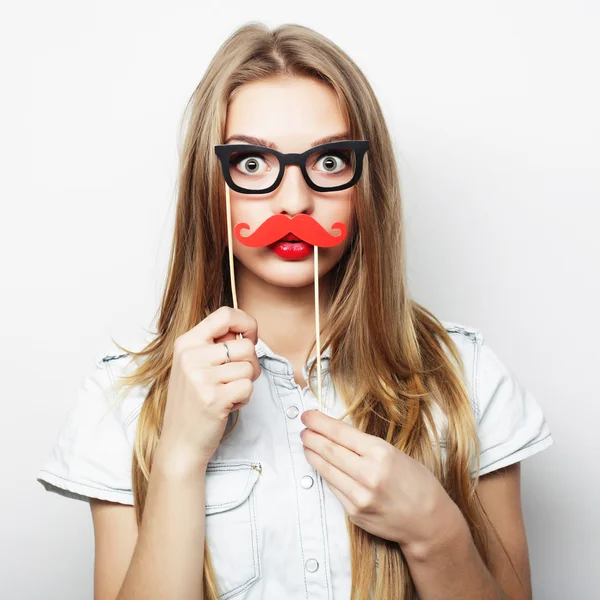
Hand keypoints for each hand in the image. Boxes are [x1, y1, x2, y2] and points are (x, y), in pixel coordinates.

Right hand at [158, 306, 261, 469]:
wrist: (179, 442)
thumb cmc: (193, 402)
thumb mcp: (194, 365)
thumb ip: (216, 345)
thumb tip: (246, 332)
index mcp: (186, 342)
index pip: (225, 314)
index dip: (247, 323)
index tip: (250, 338)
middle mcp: (191, 356)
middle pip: (245, 346)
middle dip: (251, 364)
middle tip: (237, 378)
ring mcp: (200, 378)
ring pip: (250, 368)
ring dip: (246, 383)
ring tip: (228, 393)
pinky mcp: (213, 399)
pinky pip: (248, 387)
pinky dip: (244, 399)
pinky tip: (227, 405)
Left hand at [300, 409, 463, 555]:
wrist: (429, 522)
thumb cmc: (417, 483)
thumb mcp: (395, 454)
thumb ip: (366, 446)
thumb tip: (337, 434)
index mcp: (381, 454)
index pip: (340, 433)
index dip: (319, 422)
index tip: (308, 415)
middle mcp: (368, 475)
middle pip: (329, 450)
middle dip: (312, 436)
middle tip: (303, 428)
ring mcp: (359, 496)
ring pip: (326, 470)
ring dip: (313, 454)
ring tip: (307, 444)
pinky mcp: (354, 513)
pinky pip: (333, 487)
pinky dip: (325, 473)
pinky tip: (322, 465)